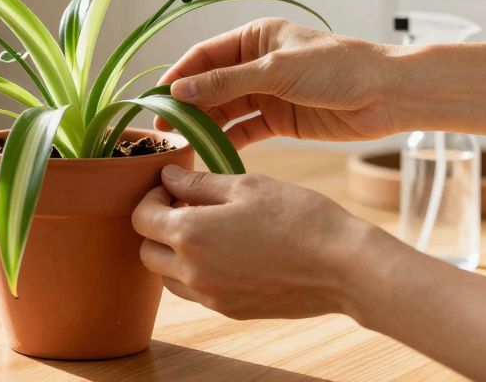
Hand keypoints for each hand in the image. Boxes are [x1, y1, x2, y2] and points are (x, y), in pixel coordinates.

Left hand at [134, 165, 485, 381]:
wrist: (344, 268)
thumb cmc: (299, 217)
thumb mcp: (246, 185)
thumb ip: (198, 183)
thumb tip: (167, 176)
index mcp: (190, 233)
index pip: (141, 217)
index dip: (151, 196)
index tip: (172, 185)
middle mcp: (192, 271)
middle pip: (146, 250)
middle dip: (157, 226)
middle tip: (186, 204)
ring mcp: (210, 296)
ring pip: (166, 275)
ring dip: (173, 252)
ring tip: (206, 228)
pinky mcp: (229, 310)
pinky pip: (194, 291)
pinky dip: (196, 272)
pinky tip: (226, 251)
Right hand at [155, 17, 398, 146]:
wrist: (387, 95)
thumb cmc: (337, 68)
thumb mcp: (276, 70)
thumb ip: (227, 82)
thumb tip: (180, 91)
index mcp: (255, 37)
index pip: (204, 55)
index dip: (178, 76)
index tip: (155, 99)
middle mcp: (257, 64)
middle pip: (210, 85)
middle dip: (186, 106)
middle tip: (161, 130)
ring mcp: (268, 93)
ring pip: (225, 110)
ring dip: (204, 126)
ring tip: (180, 146)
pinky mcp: (280, 120)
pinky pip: (244, 131)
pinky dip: (226, 142)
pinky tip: (209, 154)